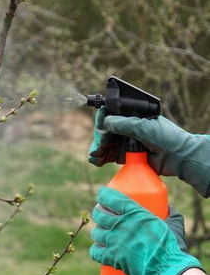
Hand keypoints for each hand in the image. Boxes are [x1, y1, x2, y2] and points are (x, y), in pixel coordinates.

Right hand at [89, 110, 209, 196]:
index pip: (112, 114)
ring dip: (97, 149)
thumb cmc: (166, 138)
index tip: (99, 126)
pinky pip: (109, 156)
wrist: (179, 158)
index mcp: (133, 116)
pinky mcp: (126, 157)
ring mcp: (127, 143)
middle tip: (97, 147)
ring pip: (106, 144)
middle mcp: (128, 128)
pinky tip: (96, 160)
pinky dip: (101, 158)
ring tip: (94, 157)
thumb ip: (124, 124)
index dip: (103, 119)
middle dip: (99, 138)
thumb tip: (105, 122)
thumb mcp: (144, 127)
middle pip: (106, 131)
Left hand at [90, 187, 203, 274]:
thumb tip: (168, 208)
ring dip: (97, 231)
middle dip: (98, 212)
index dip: (103, 195)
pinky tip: (99, 249)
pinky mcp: (113, 258)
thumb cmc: (172, 246)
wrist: (168, 269)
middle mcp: (121, 225)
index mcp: (135, 213)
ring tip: (101, 232)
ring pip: (96, 232)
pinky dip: (96, 250)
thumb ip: (170, 213)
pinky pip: (95, 252)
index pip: (112, 198)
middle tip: (101, 214)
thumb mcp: (174, 223)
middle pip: (100, 214)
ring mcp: (115, 242)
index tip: (101, 195)